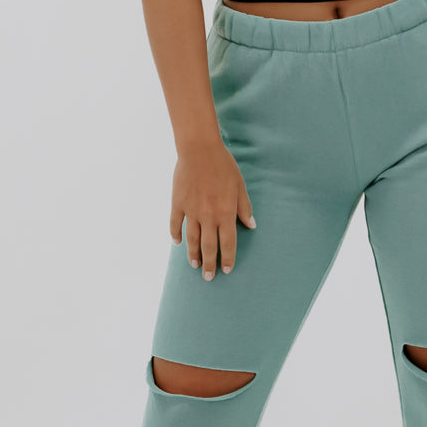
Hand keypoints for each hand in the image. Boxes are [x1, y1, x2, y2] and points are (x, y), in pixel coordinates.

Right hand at [170, 141, 256, 279]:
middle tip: (208, 277)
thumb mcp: (240, 186)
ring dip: (193, 254)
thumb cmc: (223, 165)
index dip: (228, 258)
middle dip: (209, 264)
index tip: (227, 269)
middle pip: (208, 247)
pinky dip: (175, 235)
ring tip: (194, 265)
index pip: (228, 243)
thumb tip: (251, 225)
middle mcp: (208, 216)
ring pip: (192, 239)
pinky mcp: (178, 203)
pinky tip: (177, 243)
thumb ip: (244, 207)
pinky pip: (175, 224)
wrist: (199, 150)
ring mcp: (191, 211)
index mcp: (225, 213)